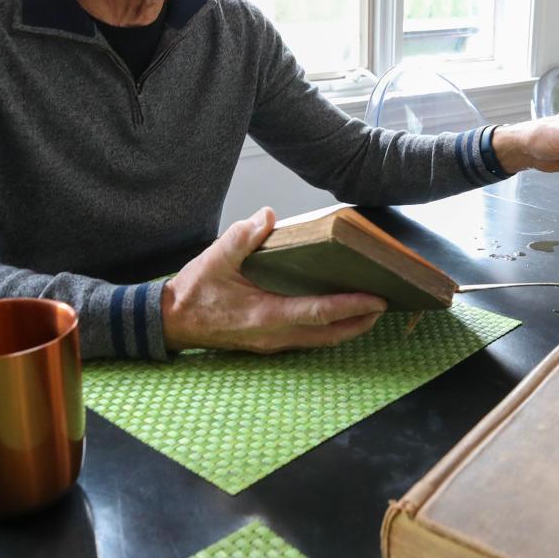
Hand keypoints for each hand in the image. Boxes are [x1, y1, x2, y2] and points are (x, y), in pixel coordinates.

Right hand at [161, 207, 387, 352]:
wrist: (173, 321)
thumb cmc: (195, 291)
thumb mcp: (215, 258)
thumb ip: (242, 236)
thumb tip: (267, 215)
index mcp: (265, 315)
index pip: (318, 312)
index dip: (351, 306)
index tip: (377, 298)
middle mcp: (274, 334)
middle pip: (329, 334)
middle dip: (360, 322)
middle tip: (385, 303)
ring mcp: (273, 342)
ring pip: (321, 340)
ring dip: (348, 327)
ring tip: (370, 309)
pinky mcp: (270, 341)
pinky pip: (308, 338)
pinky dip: (329, 327)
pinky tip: (338, 312)